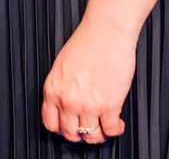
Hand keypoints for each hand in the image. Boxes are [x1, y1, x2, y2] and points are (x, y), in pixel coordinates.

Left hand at [41, 20, 133, 144]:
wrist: (106, 32)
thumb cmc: (86, 43)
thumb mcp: (62, 66)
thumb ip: (61, 87)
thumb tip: (65, 103)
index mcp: (53, 89)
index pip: (51, 123)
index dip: (62, 129)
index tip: (70, 128)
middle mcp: (68, 100)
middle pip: (71, 134)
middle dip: (81, 135)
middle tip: (89, 129)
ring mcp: (88, 105)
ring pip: (91, 136)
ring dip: (99, 135)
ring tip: (104, 127)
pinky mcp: (109, 105)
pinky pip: (111, 130)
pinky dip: (116, 130)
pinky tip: (118, 123)